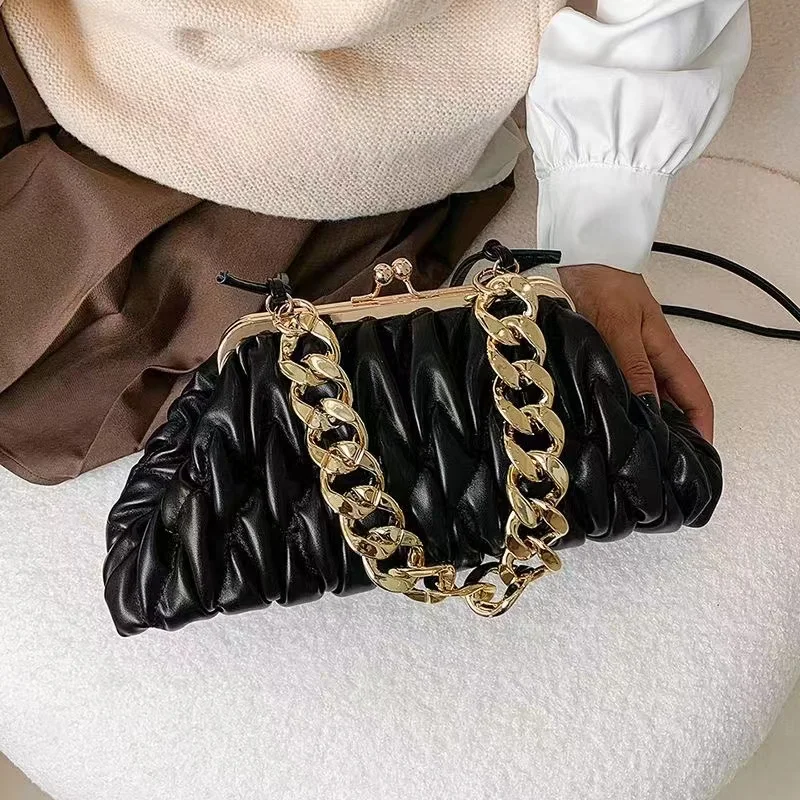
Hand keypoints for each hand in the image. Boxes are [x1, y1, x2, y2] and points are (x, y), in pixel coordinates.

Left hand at [557, 264, 713, 441]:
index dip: (701, 427)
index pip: (695, 396)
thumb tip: (649, 407)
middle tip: (659, 462)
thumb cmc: (606, 284)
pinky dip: (620, 403)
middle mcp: (651, 357)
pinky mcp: (609, 353)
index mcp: (664, 351)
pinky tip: (607, 417)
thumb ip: (633, 366)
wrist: (584, 257)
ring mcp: (630, 356)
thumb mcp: (620, 327)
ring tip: (633, 448)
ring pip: (645, 396)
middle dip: (673, 432)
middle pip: (672, 402)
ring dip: (644, 419)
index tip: (696, 456)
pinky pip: (622, 384)